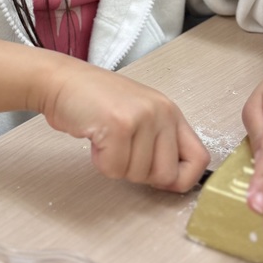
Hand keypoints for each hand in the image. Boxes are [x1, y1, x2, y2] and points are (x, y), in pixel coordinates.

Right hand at [40, 63, 208, 192]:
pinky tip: (95, 139)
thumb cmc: (96, 101)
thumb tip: (172, 182)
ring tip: (106, 139)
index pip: (199, 159)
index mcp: (171, 112)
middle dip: (139, 174)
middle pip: (166, 175)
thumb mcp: (140, 115)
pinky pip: (114, 168)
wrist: (62, 81)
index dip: (181, 179)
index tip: (159, 180)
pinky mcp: (118, 125)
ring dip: (115, 165)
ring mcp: (141, 117)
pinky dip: (100, 162)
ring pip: (137, 174)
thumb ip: (159, 143)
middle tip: (122, 152)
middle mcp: (162, 112)